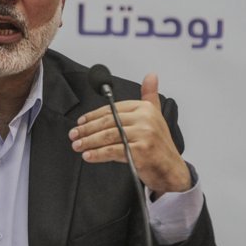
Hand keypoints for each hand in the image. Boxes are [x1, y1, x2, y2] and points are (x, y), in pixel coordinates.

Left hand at [68, 73, 190, 194]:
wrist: (171, 170)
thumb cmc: (159, 145)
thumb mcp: (156, 116)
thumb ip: (150, 95)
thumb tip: (151, 75)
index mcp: (145, 108)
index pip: (112, 109)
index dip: (93, 116)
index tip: (81, 122)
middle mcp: (145, 119)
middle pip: (108, 122)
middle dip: (87, 129)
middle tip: (74, 134)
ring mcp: (143, 135)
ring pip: (108, 135)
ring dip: (88, 141)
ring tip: (77, 145)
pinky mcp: (140, 151)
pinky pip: (113, 151)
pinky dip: (98, 154)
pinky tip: (88, 155)